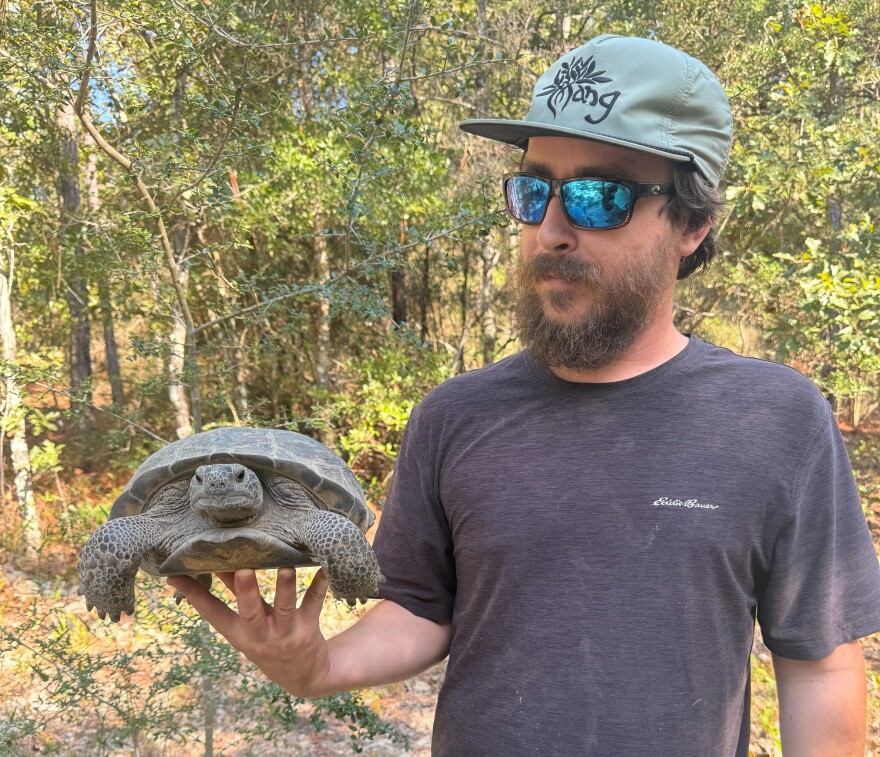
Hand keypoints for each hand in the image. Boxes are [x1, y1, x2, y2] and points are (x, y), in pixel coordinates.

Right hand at [167, 567, 334, 696]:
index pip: (211, 613)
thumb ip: (235, 594)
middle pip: (250, 612)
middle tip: (242, 569)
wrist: (304, 677)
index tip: (175, 575)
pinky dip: (319, 586)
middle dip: (245, 592)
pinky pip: (313, 604)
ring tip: (286, 567)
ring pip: (285, 607)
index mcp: (238, 633)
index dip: (193, 594)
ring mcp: (284, 634)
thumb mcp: (246, 626)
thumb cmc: (268, 640)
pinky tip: (324, 569)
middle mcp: (259, 635)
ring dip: (285, 587)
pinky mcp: (307, 630)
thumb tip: (217, 561)